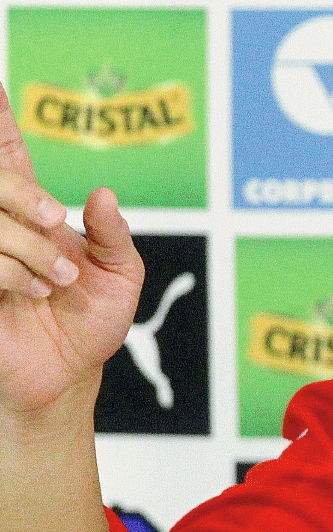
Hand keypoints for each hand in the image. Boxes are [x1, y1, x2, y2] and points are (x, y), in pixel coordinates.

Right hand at [0, 83, 143, 423]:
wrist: (66, 376)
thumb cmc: (91, 322)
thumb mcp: (122, 275)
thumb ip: (115, 232)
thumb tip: (102, 194)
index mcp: (33, 214)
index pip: (4, 156)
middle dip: (24, 199)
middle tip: (56, 224)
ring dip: (32, 250)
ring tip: (57, 281)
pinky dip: (12, 274)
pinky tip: (32, 294)